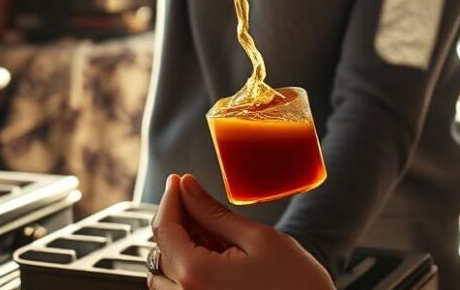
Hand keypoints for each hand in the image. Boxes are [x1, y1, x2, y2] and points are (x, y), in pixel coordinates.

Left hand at [148, 174, 336, 289]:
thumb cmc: (298, 287)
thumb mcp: (259, 239)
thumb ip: (215, 213)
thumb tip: (188, 188)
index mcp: (197, 275)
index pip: (165, 228)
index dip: (170, 198)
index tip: (178, 181)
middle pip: (161, 249)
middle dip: (176, 221)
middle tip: (198, 201)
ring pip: (164, 272)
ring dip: (177, 248)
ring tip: (209, 234)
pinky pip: (178, 289)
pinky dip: (186, 269)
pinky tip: (212, 257)